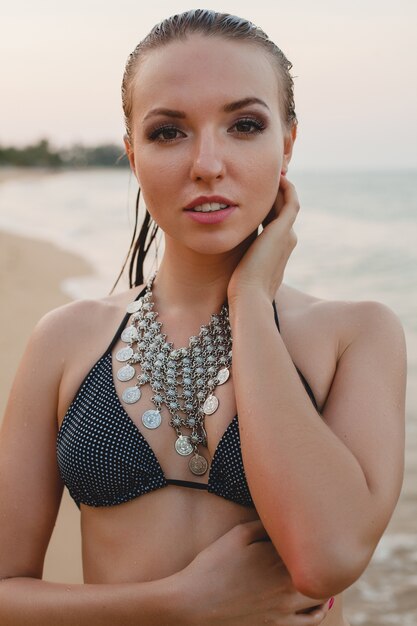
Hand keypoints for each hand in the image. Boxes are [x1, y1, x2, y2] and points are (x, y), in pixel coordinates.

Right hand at [178, 520, 329, 625]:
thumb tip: (283, 517)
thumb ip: (264, 525)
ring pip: (322, 598)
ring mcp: (285, 609)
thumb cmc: (213, 565)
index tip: (318, 528)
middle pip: (323, 572)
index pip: (312, 546)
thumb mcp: (237, 535)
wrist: (194, 602)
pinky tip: (316, 603)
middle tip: (325, 547)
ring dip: (326, 585)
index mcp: (279, 560)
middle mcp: (288, 585)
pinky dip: (319, 612)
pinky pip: (311, 623)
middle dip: (325, 559)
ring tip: (323, 572)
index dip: (317, 536)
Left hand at [227, 176, 298, 302]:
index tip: (252, 190)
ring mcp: (287, 235)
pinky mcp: (284, 230)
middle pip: (281, 208)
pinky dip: (284, 187)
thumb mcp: (238, 265)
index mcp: (276, 250)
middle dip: (273, 192)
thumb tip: (221, 244)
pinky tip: (273, 176)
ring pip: (287, 202)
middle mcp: (286, 240)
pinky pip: (290, 200)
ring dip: (280, 186)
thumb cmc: (239, 287)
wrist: (249, 295)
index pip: (274, 220)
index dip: (266, 204)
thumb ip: (236, 253)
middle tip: (262, 175)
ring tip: (269, 171)